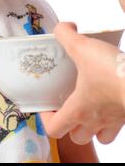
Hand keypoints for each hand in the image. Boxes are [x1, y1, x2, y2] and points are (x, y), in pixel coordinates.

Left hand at [41, 22, 124, 144]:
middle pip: (77, 137)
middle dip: (71, 125)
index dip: (46, 118)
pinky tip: (111, 100)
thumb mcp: (82, 46)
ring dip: (93, 127)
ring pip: (99, 137)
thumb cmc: (112, 72)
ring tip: (91, 106)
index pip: (53, 129)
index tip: (48, 105)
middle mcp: (95, 121)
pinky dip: (113, 120)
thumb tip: (63, 27)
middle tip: (69, 104)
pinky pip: (118, 127)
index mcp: (78, 109)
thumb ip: (66, 34)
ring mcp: (114, 122)